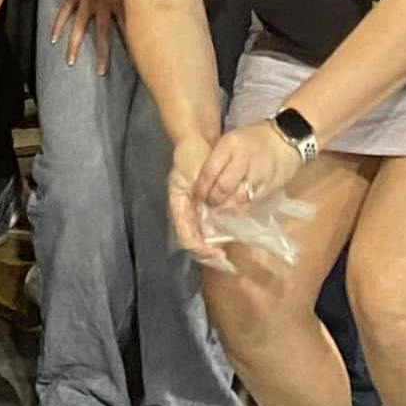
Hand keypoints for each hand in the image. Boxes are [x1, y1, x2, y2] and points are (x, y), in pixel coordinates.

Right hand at [48, 0, 124, 65]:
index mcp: (118, 0)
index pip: (126, 26)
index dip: (131, 42)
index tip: (136, 59)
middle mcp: (101, 4)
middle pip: (101, 33)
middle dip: (101, 53)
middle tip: (100, 71)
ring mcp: (85, 0)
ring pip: (79, 27)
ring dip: (74, 45)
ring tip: (70, 61)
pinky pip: (65, 12)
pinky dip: (58, 25)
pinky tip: (53, 38)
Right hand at [166, 133, 221, 263]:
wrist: (195, 142)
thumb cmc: (194, 157)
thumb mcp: (199, 175)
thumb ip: (205, 198)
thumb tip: (212, 226)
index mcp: (178, 205)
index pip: (187, 238)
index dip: (201, 250)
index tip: (218, 254)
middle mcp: (183, 212)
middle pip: (192, 243)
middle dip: (207, 255)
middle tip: (225, 262)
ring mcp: (191, 211)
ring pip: (198, 239)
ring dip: (211, 250)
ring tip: (225, 257)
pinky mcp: (201, 208)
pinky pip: (206, 230)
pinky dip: (215, 239)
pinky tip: (226, 241)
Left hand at [191, 120, 302, 221]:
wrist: (287, 139)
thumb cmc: (253, 140)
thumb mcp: (230, 142)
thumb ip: (216, 161)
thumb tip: (200, 184)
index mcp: (230, 145)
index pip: (209, 171)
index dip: (200, 188)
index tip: (196, 197)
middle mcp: (244, 159)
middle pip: (223, 187)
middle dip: (212, 200)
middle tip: (208, 205)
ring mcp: (259, 173)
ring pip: (237, 198)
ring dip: (225, 207)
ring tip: (220, 209)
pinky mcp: (270, 186)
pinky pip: (252, 202)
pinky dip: (240, 208)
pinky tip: (235, 208)